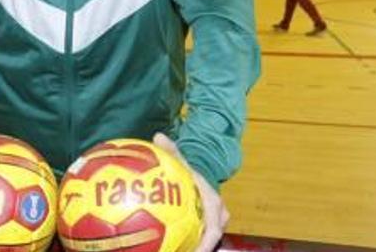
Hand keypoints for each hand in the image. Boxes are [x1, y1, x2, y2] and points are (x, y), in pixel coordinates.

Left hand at [153, 133, 228, 251]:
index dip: (206, 242)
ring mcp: (212, 226)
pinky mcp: (204, 230)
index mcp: (214, 204)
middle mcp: (217, 218)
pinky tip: (167, 249)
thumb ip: (170, 151)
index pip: (215, 228)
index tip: (196, 251)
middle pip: (211, 241)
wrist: (198, 178)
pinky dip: (185, 245)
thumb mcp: (180, 161)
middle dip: (200, 250)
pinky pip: (195, 241)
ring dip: (193, 248)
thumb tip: (158, 136)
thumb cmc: (188, 173)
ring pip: (204, 242)